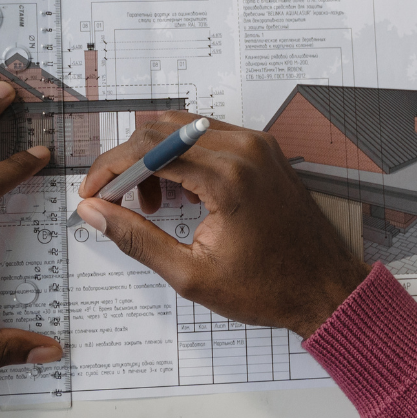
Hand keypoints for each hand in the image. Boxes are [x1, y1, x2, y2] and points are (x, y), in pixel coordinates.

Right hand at [75, 113, 370, 336]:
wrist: (325, 288)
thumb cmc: (268, 288)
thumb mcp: (191, 274)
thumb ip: (136, 238)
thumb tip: (94, 213)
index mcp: (227, 177)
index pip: (148, 149)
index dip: (110, 169)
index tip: (92, 194)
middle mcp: (244, 148)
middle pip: (161, 130)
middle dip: (128, 163)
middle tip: (115, 202)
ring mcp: (257, 144)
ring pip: (182, 129)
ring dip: (155, 159)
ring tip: (152, 207)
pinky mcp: (263, 149)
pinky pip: (208, 136)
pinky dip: (182, 157)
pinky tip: (181, 196)